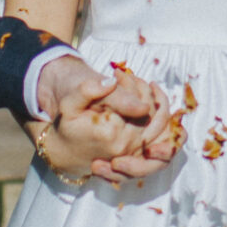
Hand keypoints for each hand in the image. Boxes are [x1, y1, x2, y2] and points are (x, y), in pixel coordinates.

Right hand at [33, 56, 175, 183]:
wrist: (67, 151)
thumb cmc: (67, 125)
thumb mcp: (70, 104)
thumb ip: (88, 91)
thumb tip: (112, 82)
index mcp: (111, 132)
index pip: (135, 101)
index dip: (129, 83)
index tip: (116, 74)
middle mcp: (128, 144)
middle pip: (149, 109)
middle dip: (140, 88)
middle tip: (124, 77)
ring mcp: (136, 150)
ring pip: (159, 119)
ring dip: (154, 98)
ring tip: (140, 84)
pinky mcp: (139, 152)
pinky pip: (160, 131)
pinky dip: (160, 113)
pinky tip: (149, 98)